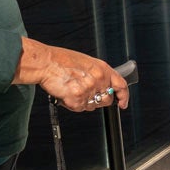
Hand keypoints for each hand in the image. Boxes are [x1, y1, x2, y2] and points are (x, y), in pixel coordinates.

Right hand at [14, 38, 128, 110]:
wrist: (46, 63)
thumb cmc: (62, 60)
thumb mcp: (87, 62)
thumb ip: (98, 74)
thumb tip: (103, 85)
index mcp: (103, 69)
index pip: (121, 85)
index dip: (124, 96)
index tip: (122, 103)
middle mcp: (99, 79)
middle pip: (106, 100)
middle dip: (98, 100)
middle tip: (85, 94)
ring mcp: (89, 90)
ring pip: (92, 106)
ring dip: (84, 102)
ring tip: (72, 89)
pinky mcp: (78, 99)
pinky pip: (79, 108)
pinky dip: (72, 104)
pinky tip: (66, 94)